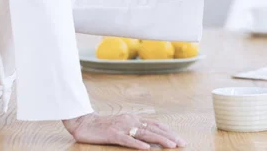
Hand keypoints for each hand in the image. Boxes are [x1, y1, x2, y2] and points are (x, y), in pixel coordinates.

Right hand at [63, 113, 184, 148]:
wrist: (84, 123)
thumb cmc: (104, 126)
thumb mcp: (123, 125)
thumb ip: (135, 128)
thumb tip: (150, 137)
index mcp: (135, 118)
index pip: (156, 125)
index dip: (169, 131)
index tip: (179, 138)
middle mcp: (131, 121)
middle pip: (154, 129)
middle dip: (170, 136)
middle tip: (182, 143)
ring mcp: (123, 127)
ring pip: (145, 134)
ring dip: (160, 140)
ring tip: (171, 145)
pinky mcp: (113, 134)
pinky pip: (128, 140)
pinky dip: (138, 145)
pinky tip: (147, 149)